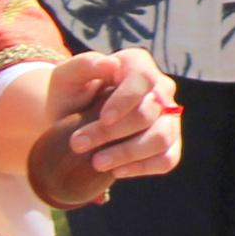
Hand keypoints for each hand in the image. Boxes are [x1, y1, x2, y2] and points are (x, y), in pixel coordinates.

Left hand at [27, 49, 181, 199]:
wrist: (71, 127)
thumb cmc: (70, 98)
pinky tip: (117, 171)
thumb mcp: (65, 78)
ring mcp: (168, 117)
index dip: (126, 100)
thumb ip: (82, 65)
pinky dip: (142, 168)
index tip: (103, 118)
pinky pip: (167, 159)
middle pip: (148, 112)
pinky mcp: (169, 144)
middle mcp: (160, 88)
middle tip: (77, 145)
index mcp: (137, 64)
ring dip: (127, 153)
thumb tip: (109, 64)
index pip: (143, 78)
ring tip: (96, 163)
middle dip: (111, 133)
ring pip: (162, 137)